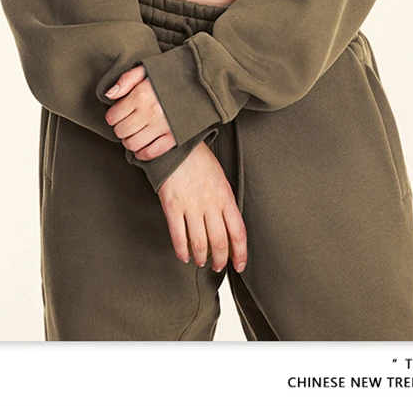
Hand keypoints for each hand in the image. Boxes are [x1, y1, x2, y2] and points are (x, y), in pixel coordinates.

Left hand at [104, 65, 175, 158]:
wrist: (199, 83)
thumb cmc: (169, 76)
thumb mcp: (147, 70)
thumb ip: (126, 80)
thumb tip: (109, 95)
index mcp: (142, 94)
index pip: (113, 116)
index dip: (112, 116)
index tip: (118, 114)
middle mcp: (150, 112)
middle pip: (121, 131)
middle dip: (119, 129)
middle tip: (126, 124)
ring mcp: (162, 127)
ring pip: (132, 144)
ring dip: (128, 142)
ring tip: (133, 134)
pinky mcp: (173, 138)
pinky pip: (150, 153)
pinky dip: (142, 153)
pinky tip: (142, 145)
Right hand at [158, 142, 247, 272]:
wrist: (177, 144)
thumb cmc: (200, 160)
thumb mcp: (221, 178)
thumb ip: (225, 202)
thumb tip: (228, 227)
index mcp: (225, 196)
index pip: (238, 232)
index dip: (240, 253)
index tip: (240, 265)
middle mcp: (210, 204)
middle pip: (220, 242)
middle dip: (221, 260)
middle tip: (219, 267)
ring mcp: (191, 205)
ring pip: (200, 243)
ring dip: (202, 258)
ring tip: (201, 262)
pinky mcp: (172, 205)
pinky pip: (178, 235)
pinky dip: (181, 250)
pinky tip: (184, 256)